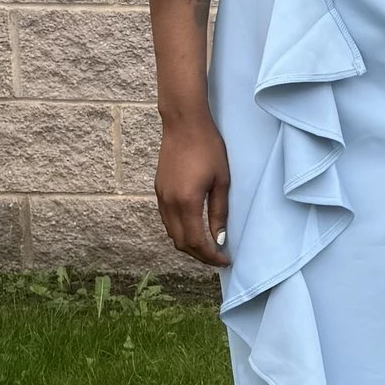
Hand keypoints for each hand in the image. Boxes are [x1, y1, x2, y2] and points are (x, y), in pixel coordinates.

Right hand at [155, 115, 230, 265]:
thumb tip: (219, 238)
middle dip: (199, 255)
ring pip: (171, 233)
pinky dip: (179, 231)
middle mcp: (169, 203)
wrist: (184, 123)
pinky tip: (193, 228)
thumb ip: (219, 212)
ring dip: (188, 244)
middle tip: (218, 257)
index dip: (211, 256)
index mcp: (186, 202)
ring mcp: (161, 197)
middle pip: (181, 243)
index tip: (225, 261)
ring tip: (207, 246)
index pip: (197, 242)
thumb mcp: (221, 181)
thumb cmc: (208, 148)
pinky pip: (166, 220)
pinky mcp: (159, 190)